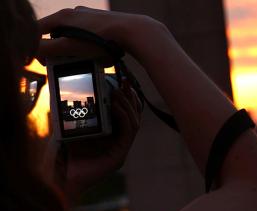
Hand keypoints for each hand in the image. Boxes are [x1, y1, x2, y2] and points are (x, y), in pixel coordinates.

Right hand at [37, 7, 170, 63]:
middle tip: (67, 63)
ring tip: (87, 61)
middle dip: (60, 50)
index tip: (42, 60)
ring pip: (76, 37)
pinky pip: (92, 38)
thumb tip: (34, 52)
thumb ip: (47, 49)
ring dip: (77, 51)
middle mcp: (76, 13)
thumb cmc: (102, 40)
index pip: (39, 29)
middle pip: (58, 34)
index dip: (36, 46)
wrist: (133, 33)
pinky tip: (101, 57)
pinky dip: (92, 49)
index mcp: (64, 16)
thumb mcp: (70, 47)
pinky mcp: (105, 23)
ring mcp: (92, 17)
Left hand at [54, 83, 140, 201]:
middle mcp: (119, 143)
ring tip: (118, 92)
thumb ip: (76, 114)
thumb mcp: (71, 128)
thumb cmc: (64, 155)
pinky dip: (123, 117)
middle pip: (134, 116)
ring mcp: (121, 150)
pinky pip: (128, 133)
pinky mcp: (119, 157)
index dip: (127, 97)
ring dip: (127, 105)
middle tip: (124, 82)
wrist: (61, 178)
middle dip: (131, 97)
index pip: (127, 114)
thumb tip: (71, 91)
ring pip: (134, 123)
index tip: (121, 81)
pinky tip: (115, 106)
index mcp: (111, 136)